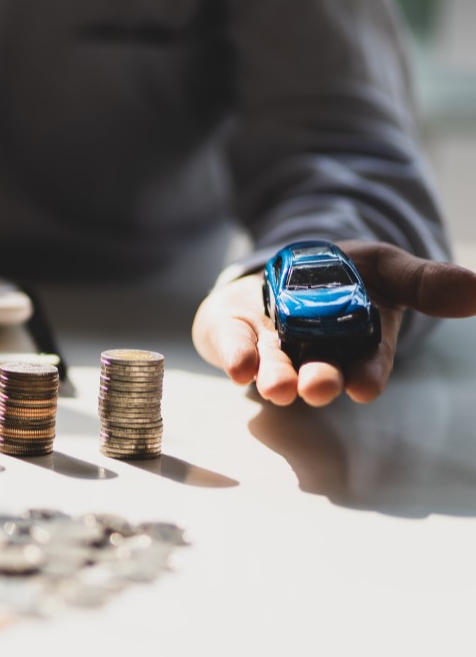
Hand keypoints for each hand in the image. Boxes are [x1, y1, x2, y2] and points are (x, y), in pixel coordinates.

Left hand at [192, 240, 475, 405]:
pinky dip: (235, 356)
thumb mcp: (386, 269)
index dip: (368, 374)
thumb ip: (424, 282)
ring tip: (279, 389)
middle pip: (319, 372)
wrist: (289, 268)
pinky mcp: (234, 335)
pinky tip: (238, 367)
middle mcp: (313, 355)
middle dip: (320, 381)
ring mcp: (271, 348)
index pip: (367, 365)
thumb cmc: (345, 276)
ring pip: (276, 368)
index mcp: (357, 345)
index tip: (366, 385)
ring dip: (276, 379)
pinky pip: (233, 347)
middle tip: (319, 387)